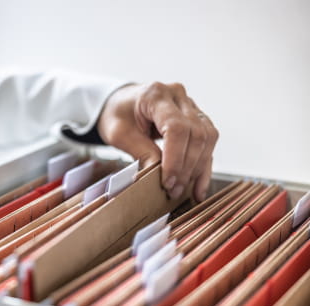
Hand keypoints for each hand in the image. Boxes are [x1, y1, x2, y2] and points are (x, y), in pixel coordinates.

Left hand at [98, 82, 218, 201]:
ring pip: (207, 138)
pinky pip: (207, 143)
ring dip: (198, 169)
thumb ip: (140, 151)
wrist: (122, 103)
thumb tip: (159, 176)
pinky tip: (198, 186)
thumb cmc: (117, 115)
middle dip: (186, 167)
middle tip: (173, 190)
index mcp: (156, 95)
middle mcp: (178, 96)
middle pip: (195, 134)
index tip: (167, 181)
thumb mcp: (119, 134)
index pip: (176, 128)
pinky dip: (204, 166)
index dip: (175, 158)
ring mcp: (191, 106)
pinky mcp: (197, 119)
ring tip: (185, 191)